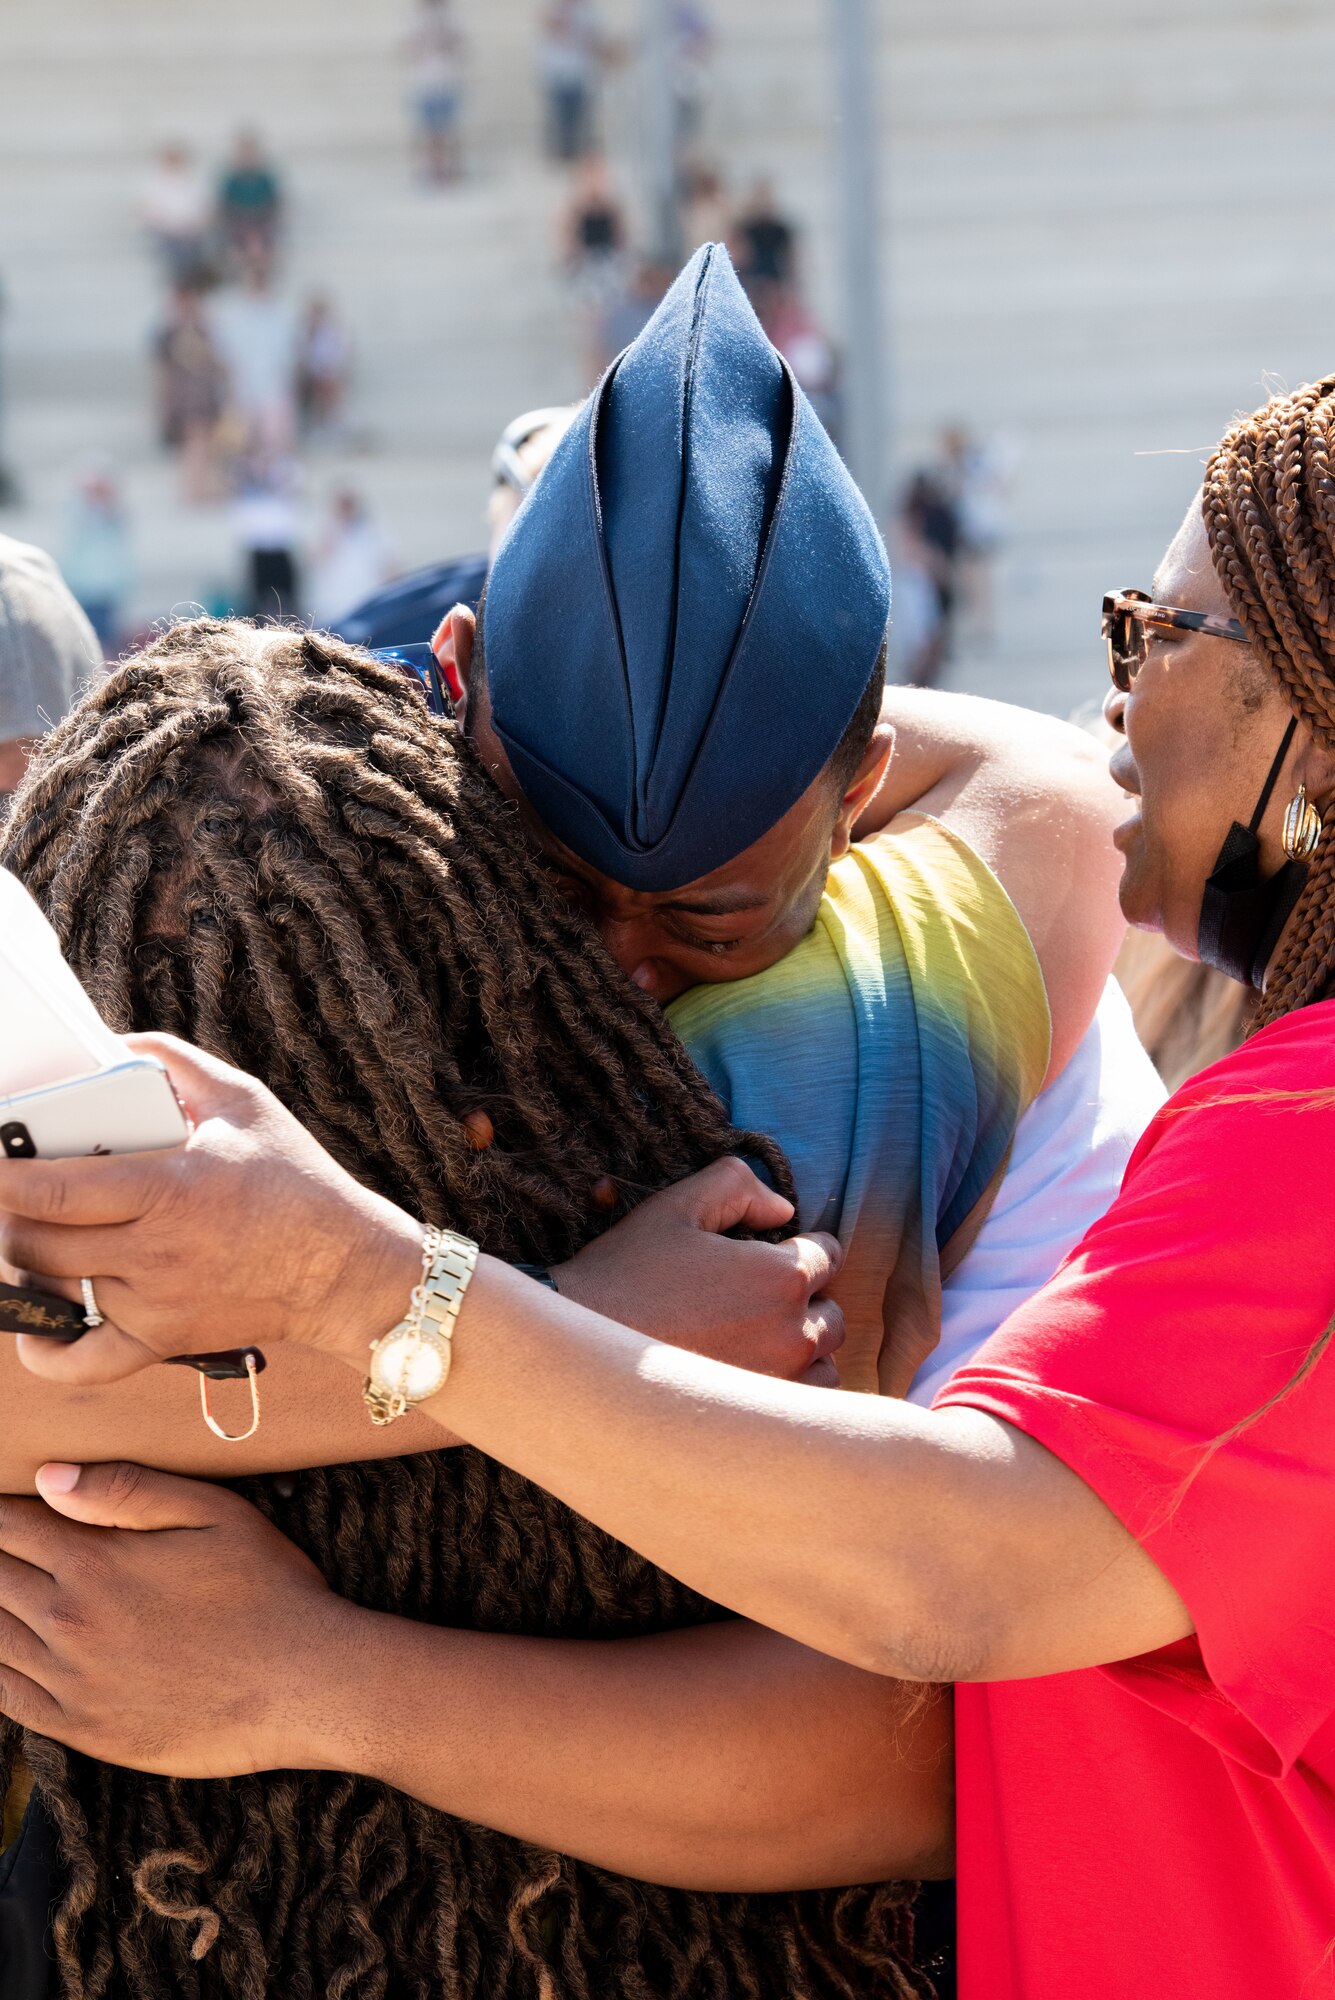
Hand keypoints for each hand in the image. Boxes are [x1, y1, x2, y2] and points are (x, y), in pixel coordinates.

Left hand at [0, 1033, 422, 1384]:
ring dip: (23, 1263)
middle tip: (13, 1191)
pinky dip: (44, 1351)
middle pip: (34, 1242)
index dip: (0, 1176)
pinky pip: (81, 1363)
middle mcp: (155, 1251)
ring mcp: (154, 1303)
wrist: (345, 1266)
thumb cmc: (294, 1178)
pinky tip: (36, 1325)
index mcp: (169, 1187)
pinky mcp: (162, 1340)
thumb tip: (112, 1044)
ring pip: (49, 1290)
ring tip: (31, 1232)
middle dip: (6, 1216)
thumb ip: (174, 1063)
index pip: (51, 1188)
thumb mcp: (244, 1100)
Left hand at [0, 1461, 349, 1776]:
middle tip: (1, 1542)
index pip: (11, 1527)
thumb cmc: (269, 1590)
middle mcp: (69, 1624)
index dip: (0, 1510)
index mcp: (94, 1564)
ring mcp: (72, 1684)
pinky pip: (9, 1699)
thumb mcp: (214, 1513)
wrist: (305, 1685)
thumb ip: (128, 1489)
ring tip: (1, 1583)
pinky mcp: (84, 1731)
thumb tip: (48, 1477)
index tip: (2, 1506)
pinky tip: (1, 1650)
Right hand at [551, 1158, 844, 1385]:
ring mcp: (781, 1384)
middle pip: (833, 1312)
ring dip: (803, 1347)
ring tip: (754, 1338)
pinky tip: (747, 1373)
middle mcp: (794, 1335)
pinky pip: (803, 1405)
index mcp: (780, 1277)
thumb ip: (737, 1185)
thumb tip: (783, 1210)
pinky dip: (789, 1388)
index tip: (764, 1257)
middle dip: (805, 1299)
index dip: (798, 1248)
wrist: (581, 1358)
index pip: (828, 1255)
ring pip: (824, 1362)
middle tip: (754, 1298)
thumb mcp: (675, 1207)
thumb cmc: (624, 1276)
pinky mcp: (760, 1422)